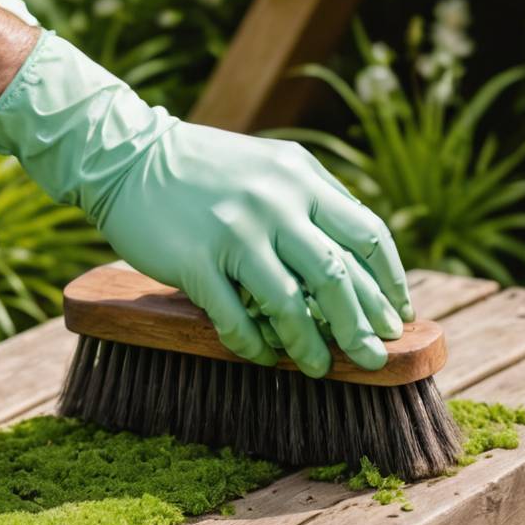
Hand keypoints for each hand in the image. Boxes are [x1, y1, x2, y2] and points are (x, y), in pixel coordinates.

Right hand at [0, 34, 410, 375]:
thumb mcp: (270, 165)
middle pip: (338, 276)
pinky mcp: (194, 259)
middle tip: (374, 356)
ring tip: (321, 368)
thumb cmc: (205, 170)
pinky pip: (234, 318)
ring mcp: (234, 231)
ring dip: (312, 346)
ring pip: (292, 304)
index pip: (368, 235)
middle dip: (362, 326)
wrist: (128, 156)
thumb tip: (360, 262)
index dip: (389, 283)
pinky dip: (254, 345)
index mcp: (301, 177)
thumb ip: (313, 201)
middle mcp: (275, 201)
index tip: (395, 315)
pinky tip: (262, 356)